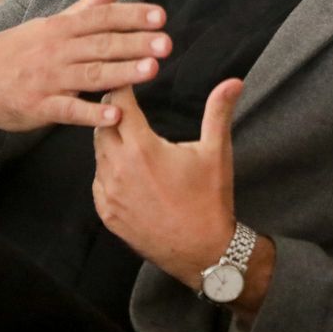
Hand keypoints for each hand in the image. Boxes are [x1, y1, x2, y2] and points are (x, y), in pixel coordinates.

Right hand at [0, 0, 170, 134]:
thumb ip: (87, 6)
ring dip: (122, 72)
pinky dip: (91, 112)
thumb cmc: (18, 51)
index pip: (101, 17)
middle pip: (101, 44)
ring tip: (151, 70)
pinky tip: (115, 114)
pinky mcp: (39, 107)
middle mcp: (56, 50)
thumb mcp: (51, 24)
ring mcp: (47, 79)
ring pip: (90, 74)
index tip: (160, 16)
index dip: (131, 15)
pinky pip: (68, 110)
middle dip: (135, 43)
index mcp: (61, 27)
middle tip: (166, 43)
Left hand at [92, 79, 243, 288]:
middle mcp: (118, 169)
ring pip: (98, 153)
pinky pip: (99, 180)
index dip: (122, 88)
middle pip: (103, 126)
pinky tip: (126, 167)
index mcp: (142, 149)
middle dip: (114, 113)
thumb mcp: (216, 152)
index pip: (118, 105)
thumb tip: (234, 81)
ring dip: (110, 140)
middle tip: (128, 104)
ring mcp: (109, 194)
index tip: (127, 79)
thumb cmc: (210, 200)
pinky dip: (108, 168)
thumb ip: (218, 111)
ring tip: (128, 133)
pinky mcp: (107, 213)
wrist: (203, 252)